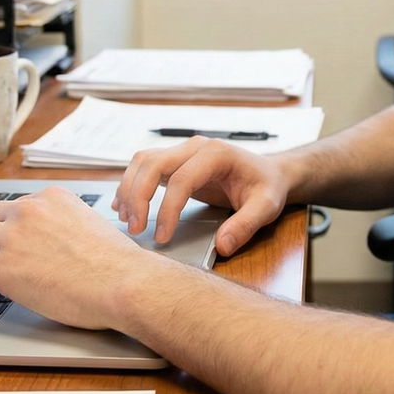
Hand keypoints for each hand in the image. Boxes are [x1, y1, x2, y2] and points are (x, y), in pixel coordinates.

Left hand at [0, 186, 156, 329]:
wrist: (123, 283)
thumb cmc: (118, 265)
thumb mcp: (91, 225)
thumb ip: (65, 226)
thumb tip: (52, 245)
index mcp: (51, 198)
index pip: (13, 207)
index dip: (2, 226)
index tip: (0, 239)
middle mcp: (29, 210)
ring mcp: (13, 238)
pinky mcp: (3, 268)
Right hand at [114, 136, 290, 256]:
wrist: (268, 173)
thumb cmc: (267, 187)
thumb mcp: (266, 207)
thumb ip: (246, 225)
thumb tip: (222, 246)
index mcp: (216, 153)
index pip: (182, 179)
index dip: (168, 210)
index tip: (162, 237)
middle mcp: (195, 147)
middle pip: (153, 163)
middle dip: (138, 197)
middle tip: (136, 229)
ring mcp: (183, 151)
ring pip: (143, 161)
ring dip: (129, 189)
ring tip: (127, 220)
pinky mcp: (175, 161)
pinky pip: (145, 167)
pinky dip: (131, 185)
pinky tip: (125, 207)